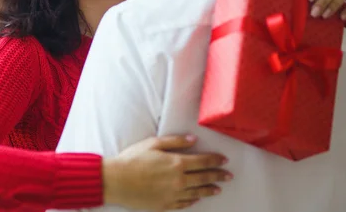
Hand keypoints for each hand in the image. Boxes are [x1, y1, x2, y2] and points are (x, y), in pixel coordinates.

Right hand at [102, 135, 230, 210]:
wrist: (116, 181)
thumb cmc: (132, 159)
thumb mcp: (153, 144)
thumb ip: (175, 141)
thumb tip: (193, 139)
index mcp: (177, 163)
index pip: (203, 161)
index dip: (215, 160)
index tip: (224, 160)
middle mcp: (179, 181)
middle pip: (204, 178)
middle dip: (218, 176)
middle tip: (228, 176)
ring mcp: (173, 195)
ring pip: (197, 193)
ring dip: (209, 190)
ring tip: (217, 189)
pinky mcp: (165, 205)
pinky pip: (184, 203)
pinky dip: (193, 200)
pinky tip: (196, 198)